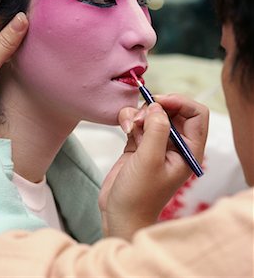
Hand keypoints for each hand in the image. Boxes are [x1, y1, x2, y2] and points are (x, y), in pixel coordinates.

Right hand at [99, 94, 208, 239]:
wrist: (119, 213)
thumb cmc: (139, 195)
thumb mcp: (150, 161)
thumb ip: (157, 130)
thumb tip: (158, 106)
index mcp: (189, 151)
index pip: (196, 114)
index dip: (180, 102)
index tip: (159, 101)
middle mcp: (176, 145)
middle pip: (172, 109)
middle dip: (155, 108)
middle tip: (140, 119)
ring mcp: (157, 143)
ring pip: (152, 112)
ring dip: (138, 114)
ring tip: (129, 128)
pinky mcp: (140, 142)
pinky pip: (138, 120)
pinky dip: (129, 119)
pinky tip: (124, 131)